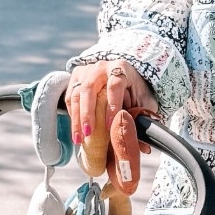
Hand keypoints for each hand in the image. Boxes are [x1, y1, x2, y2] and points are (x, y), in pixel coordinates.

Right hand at [66, 59, 156, 193]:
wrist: (125, 76)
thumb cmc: (136, 92)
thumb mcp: (144, 103)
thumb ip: (141, 120)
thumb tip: (143, 148)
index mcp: (122, 68)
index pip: (114, 85)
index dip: (112, 105)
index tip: (110, 125)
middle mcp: (102, 67)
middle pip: (89, 88)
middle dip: (87, 113)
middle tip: (88, 134)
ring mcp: (87, 71)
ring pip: (76, 94)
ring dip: (77, 118)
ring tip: (79, 138)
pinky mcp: (76, 78)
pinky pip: (70, 97)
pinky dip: (72, 115)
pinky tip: (77, 129)